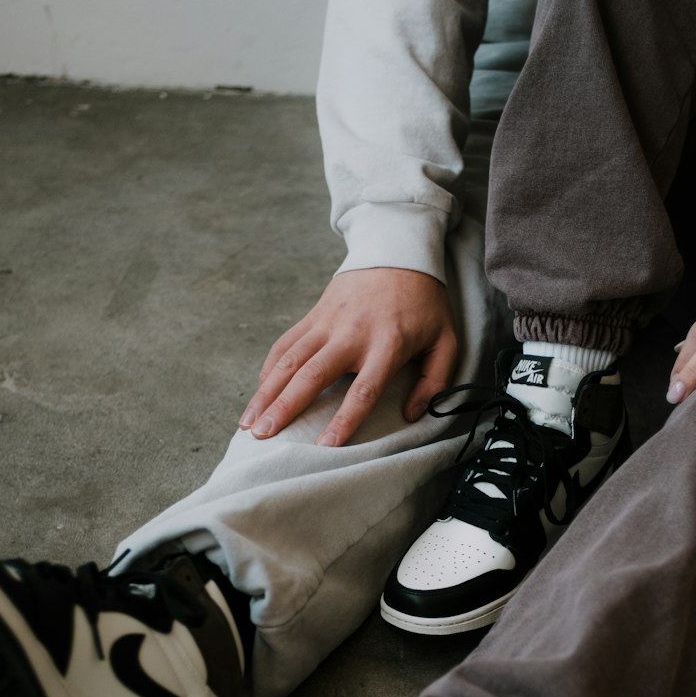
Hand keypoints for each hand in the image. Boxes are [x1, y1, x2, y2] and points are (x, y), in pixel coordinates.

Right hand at [239, 266, 458, 446]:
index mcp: (387, 345)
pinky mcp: (313, 315)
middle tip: (265, 435)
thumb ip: (436, 381)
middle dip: (285, 407)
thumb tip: (411, 414)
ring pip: (289, 361)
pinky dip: (269, 369)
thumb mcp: (446, 339)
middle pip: (312, 376)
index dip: (343, 420)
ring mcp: (327, 323)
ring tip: (249, 422)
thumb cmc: (424, 302)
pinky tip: (259, 393)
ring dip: (266, 392)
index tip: (325, 445)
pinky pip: (285, 344)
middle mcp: (351, 335)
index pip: (363, 390)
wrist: (396, 251)